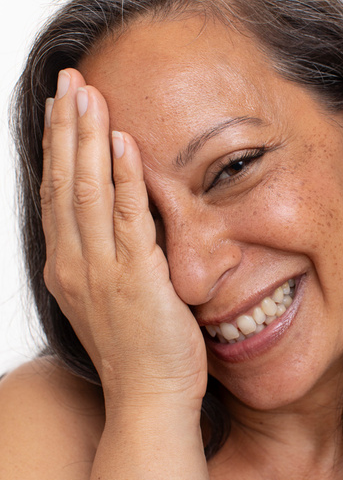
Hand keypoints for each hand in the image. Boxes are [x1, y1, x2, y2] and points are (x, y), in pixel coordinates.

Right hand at [41, 68, 207, 411]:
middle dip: (66, 127)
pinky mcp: (136, 278)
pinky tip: (122, 142)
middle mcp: (74, 264)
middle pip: (63, 182)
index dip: (58, 148)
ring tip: (89, 93)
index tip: (62, 108)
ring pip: (86, 192)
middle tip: (69, 79)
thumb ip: (108, 256)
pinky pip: (126, 219)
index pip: (56, 194)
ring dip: (87, 139)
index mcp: (67, 267)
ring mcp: (101, 271)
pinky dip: (122, 178)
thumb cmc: (136, 351)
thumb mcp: (109, 298)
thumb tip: (118, 222)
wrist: (148, 400)